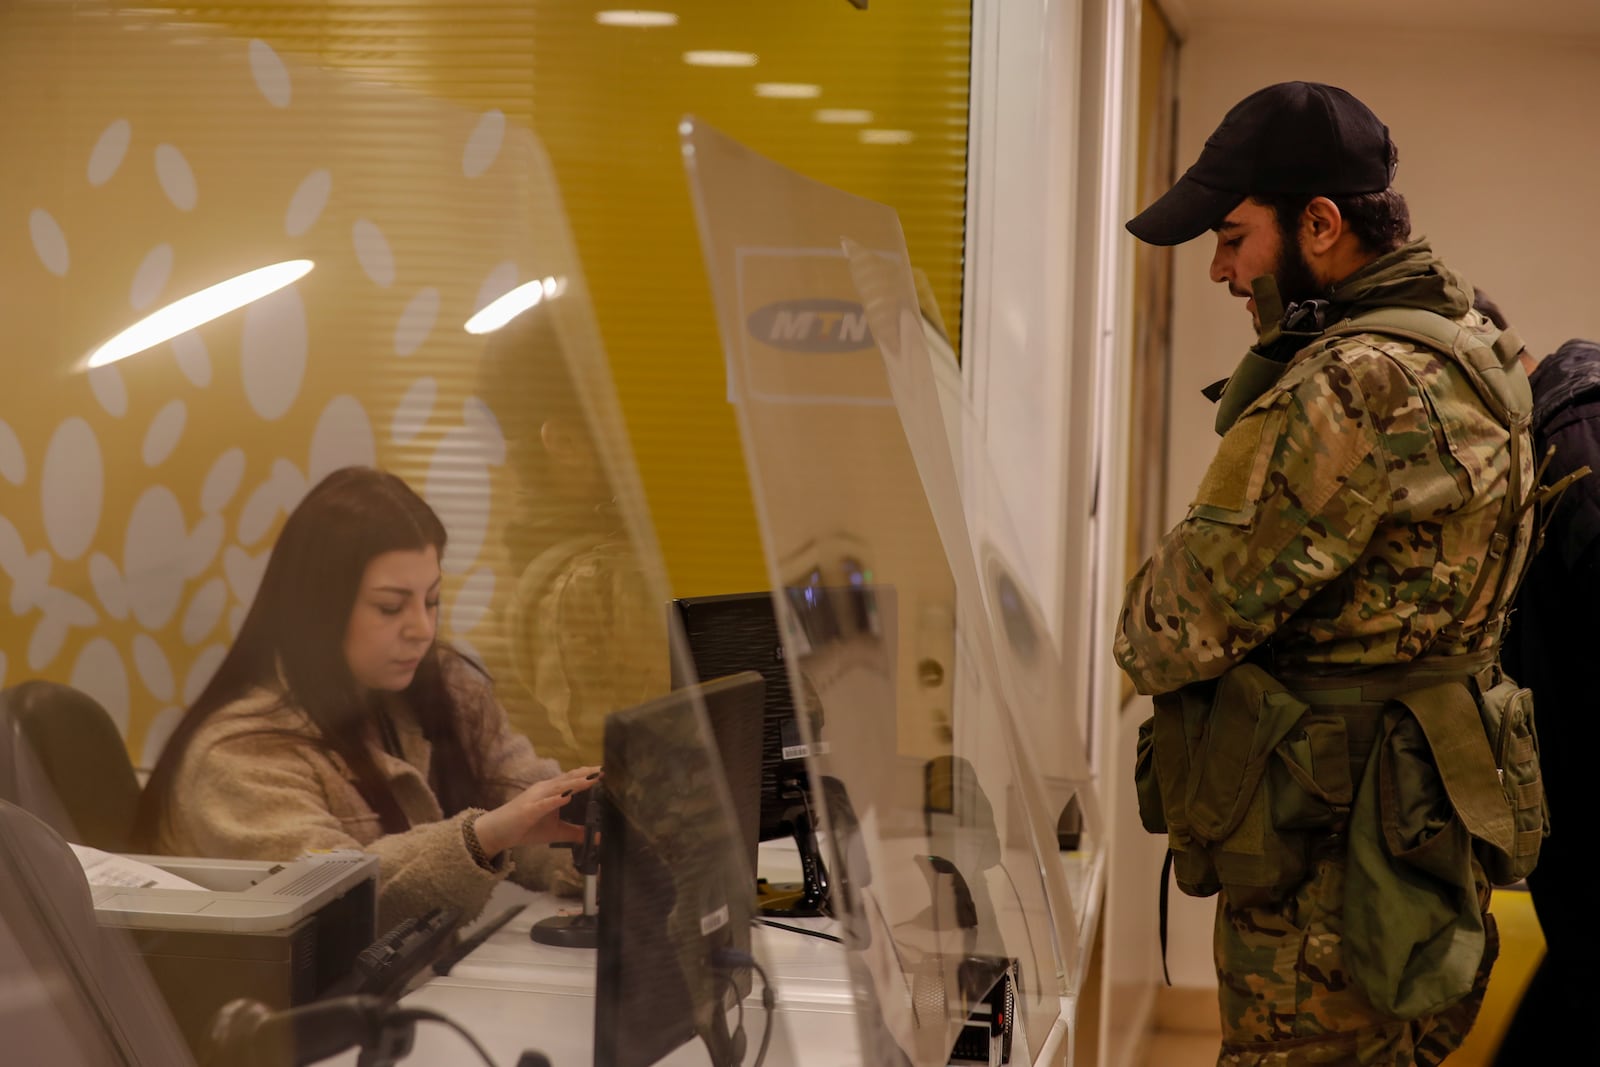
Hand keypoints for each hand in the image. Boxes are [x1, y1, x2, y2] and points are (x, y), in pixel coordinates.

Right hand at [473, 766, 600, 855]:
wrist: (497, 832)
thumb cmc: (526, 828)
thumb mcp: (555, 832)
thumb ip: (575, 832)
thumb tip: (596, 837)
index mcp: (551, 791)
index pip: (573, 779)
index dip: (589, 775)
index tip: (606, 771)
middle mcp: (544, 789)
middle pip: (569, 778)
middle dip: (587, 774)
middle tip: (605, 770)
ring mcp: (536, 798)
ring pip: (559, 787)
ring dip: (575, 783)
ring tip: (592, 779)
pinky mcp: (528, 810)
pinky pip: (544, 804)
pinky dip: (556, 800)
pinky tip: (567, 797)